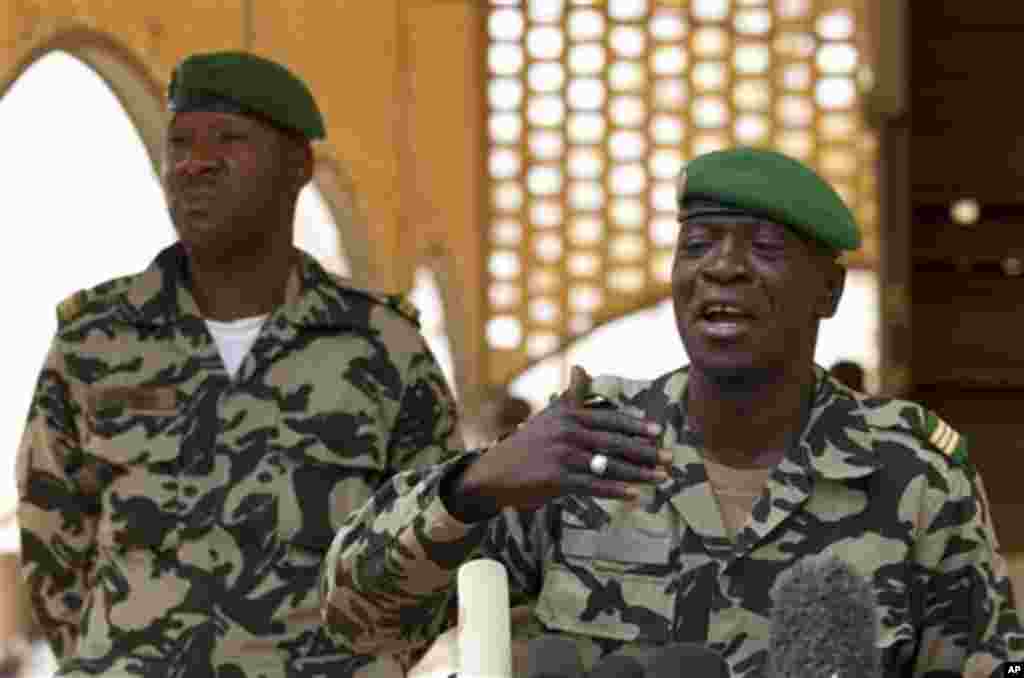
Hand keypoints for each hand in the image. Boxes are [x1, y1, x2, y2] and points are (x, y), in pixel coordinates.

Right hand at [451, 366, 670, 515]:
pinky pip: (592, 486)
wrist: (495, 473)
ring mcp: (561, 456)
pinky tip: (634, 495)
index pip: (609, 419)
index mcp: (568, 415)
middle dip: (645, 451)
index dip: (635, 426)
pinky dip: (615, 491)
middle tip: (670, 458)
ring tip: (661, 479)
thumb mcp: (549, 416)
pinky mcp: (556, 479)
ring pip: (608, 465)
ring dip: (638, 473)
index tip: (659, 432)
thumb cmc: (528, 444)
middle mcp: (566, 432)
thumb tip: (581, 367)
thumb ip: (571, 395)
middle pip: (614, 443)